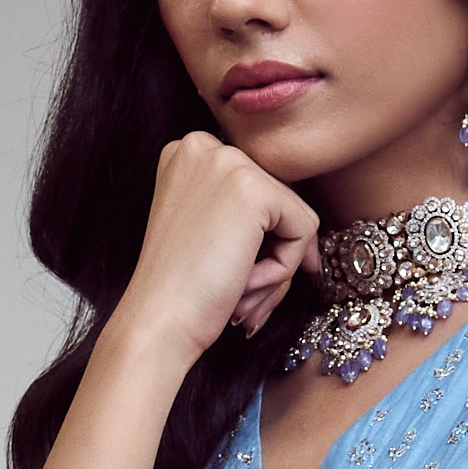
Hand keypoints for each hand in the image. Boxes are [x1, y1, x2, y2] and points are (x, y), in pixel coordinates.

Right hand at [112, 133, 319, 374]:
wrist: (157, 322)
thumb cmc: (180, 290)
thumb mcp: (207, 232)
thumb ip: (244, 213)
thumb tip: (310, 226)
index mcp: (187, 152)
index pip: (257, 189)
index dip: (262, 239)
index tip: (244, 278)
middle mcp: (204, 146)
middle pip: (278, 201)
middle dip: (271, 257)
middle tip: (239, 297)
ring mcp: (228, 162)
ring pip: (295, 216)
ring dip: (277, 267)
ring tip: (239, 294)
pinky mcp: (253, 189)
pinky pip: (304, 230)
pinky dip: (284, 269)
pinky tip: (243, 283)